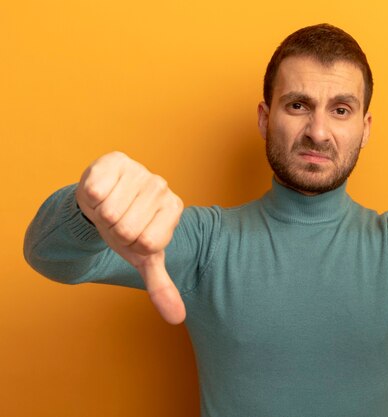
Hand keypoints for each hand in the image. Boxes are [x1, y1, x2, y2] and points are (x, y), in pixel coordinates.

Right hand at [75, 151, 185, 323]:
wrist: (102, 202)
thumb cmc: (127, 230)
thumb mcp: (143, 258)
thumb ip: (161, 287)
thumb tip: (177, 319)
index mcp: (174, 210)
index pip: (148, 243)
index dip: (132, 246)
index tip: (133, 237)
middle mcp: (162, 187)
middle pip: (127, 228)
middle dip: (114, 232)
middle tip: (117, 222)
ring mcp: (141, 171)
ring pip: (110, 211)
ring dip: (101, 215)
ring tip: (109, 209)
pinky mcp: (115, 160)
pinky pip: (96, 190)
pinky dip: (90, 198)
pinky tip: (99, 192)